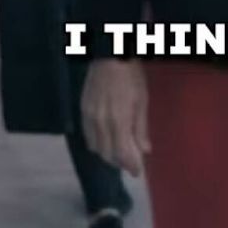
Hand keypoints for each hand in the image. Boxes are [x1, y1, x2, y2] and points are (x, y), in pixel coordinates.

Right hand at [81, 59, 150, 176]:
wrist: (110, 55)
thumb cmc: (131, 75)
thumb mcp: (142, 100)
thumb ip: (141, 128)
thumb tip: (145, 150)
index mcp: (118, 121)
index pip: (123, 154)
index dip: (131, 166)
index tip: (137, 172)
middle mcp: (101, 123)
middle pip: (108, 155)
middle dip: (120, 162)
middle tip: (130, 162)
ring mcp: (89, 118)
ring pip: (96, 148)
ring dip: (108, 155)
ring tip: (119, 152)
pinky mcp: (82, 111)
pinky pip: (88, 136)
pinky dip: (97, 144)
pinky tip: (105, 140)